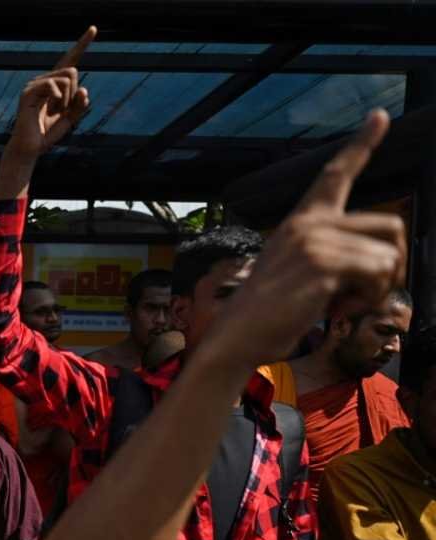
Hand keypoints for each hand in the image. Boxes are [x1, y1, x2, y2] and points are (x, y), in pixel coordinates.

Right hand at [6, 26, 95, 159]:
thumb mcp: (71, 118)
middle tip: (62, 110)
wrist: (31, 148)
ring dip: (67, 98)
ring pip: (66, 76)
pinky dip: (58, 97)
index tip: (94, 29)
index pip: (70, 60)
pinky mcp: (29, 92)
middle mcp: (44, 80)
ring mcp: (35, 85)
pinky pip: (53, 84)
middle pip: (72, 70)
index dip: (82, 44)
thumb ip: (80, 104)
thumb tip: (84, 89)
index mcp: (55, 84)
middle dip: (74, 93)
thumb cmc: (48, 134)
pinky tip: (51, 107)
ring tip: (55, 112)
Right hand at [216, 109, 405, 366]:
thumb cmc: (268, 314)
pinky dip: (367, 300)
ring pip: (389, 256)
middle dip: (392, 264)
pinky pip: (378, 275)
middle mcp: (309, 224)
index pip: (336, 174)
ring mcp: (315, 242)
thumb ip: (332, 255)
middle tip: (363, 291)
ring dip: (376, 289)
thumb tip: (384, 260)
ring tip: (340, 302)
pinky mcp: (322, 265)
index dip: (362, 143)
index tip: (379, 115)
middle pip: (391, 225)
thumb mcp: (298, 272)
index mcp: (302, 221)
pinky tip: (334, 309)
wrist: (236, 336)